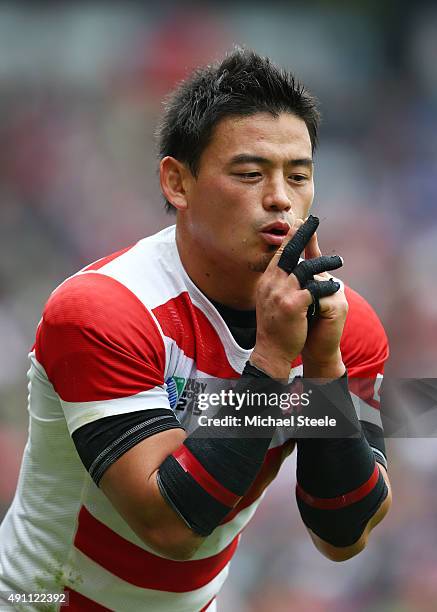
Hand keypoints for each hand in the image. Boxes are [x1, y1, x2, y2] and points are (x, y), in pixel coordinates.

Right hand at [251, 216, 342, 378]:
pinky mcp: (293, 305)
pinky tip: (335, 285)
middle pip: (288, 252)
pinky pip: (314, 289)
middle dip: (302, 234)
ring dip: (324, 263)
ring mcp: (280, 293)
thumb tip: (285, 268)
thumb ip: (276, 283)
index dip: (290, 237)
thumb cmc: (274, 327)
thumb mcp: (269, 300)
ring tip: (339, 261)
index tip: (299, 223)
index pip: (279, 253)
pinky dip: (326, 287)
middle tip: (313, 220)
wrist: (270, 351)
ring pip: (305, 268)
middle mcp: (271, 283)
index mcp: (267, 281)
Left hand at [301, 230, 347, 378]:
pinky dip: (308, 299)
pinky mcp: (339, 309)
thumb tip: (277, 264)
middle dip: (307, 244)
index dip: (304, 239)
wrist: (315, 349)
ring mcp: (337, 296)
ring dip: (302, 282)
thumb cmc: (302, 325)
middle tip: (300, 225)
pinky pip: (321, 297)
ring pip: (316, 279)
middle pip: (315, 262)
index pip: (312, 256)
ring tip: (292, 282)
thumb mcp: (293, 300)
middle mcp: (331, 284)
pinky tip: (302, 303)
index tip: (297, 220)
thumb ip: (290, 282)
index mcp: (319, 281)